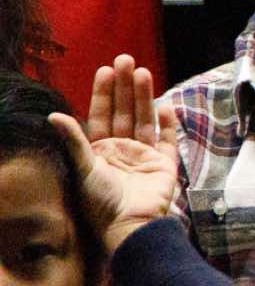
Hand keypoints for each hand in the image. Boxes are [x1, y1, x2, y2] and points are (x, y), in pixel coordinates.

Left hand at [47, 55, 177, 252]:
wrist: (130, 226)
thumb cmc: (101, 202)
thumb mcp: (83, 169)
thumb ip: (74, 140)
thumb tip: (53, 116)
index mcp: (100, 150)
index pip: (102, 114)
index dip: (104, 92)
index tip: (105, 70)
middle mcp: (122, 149)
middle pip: (125, 111)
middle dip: (125, 86)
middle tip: (127, 59)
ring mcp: (144, 156)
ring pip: (145, 119)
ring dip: (145, 96)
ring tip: (144, 73)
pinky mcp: (165, 165)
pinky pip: (168, 140)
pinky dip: (169, 124)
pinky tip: (168, 107)